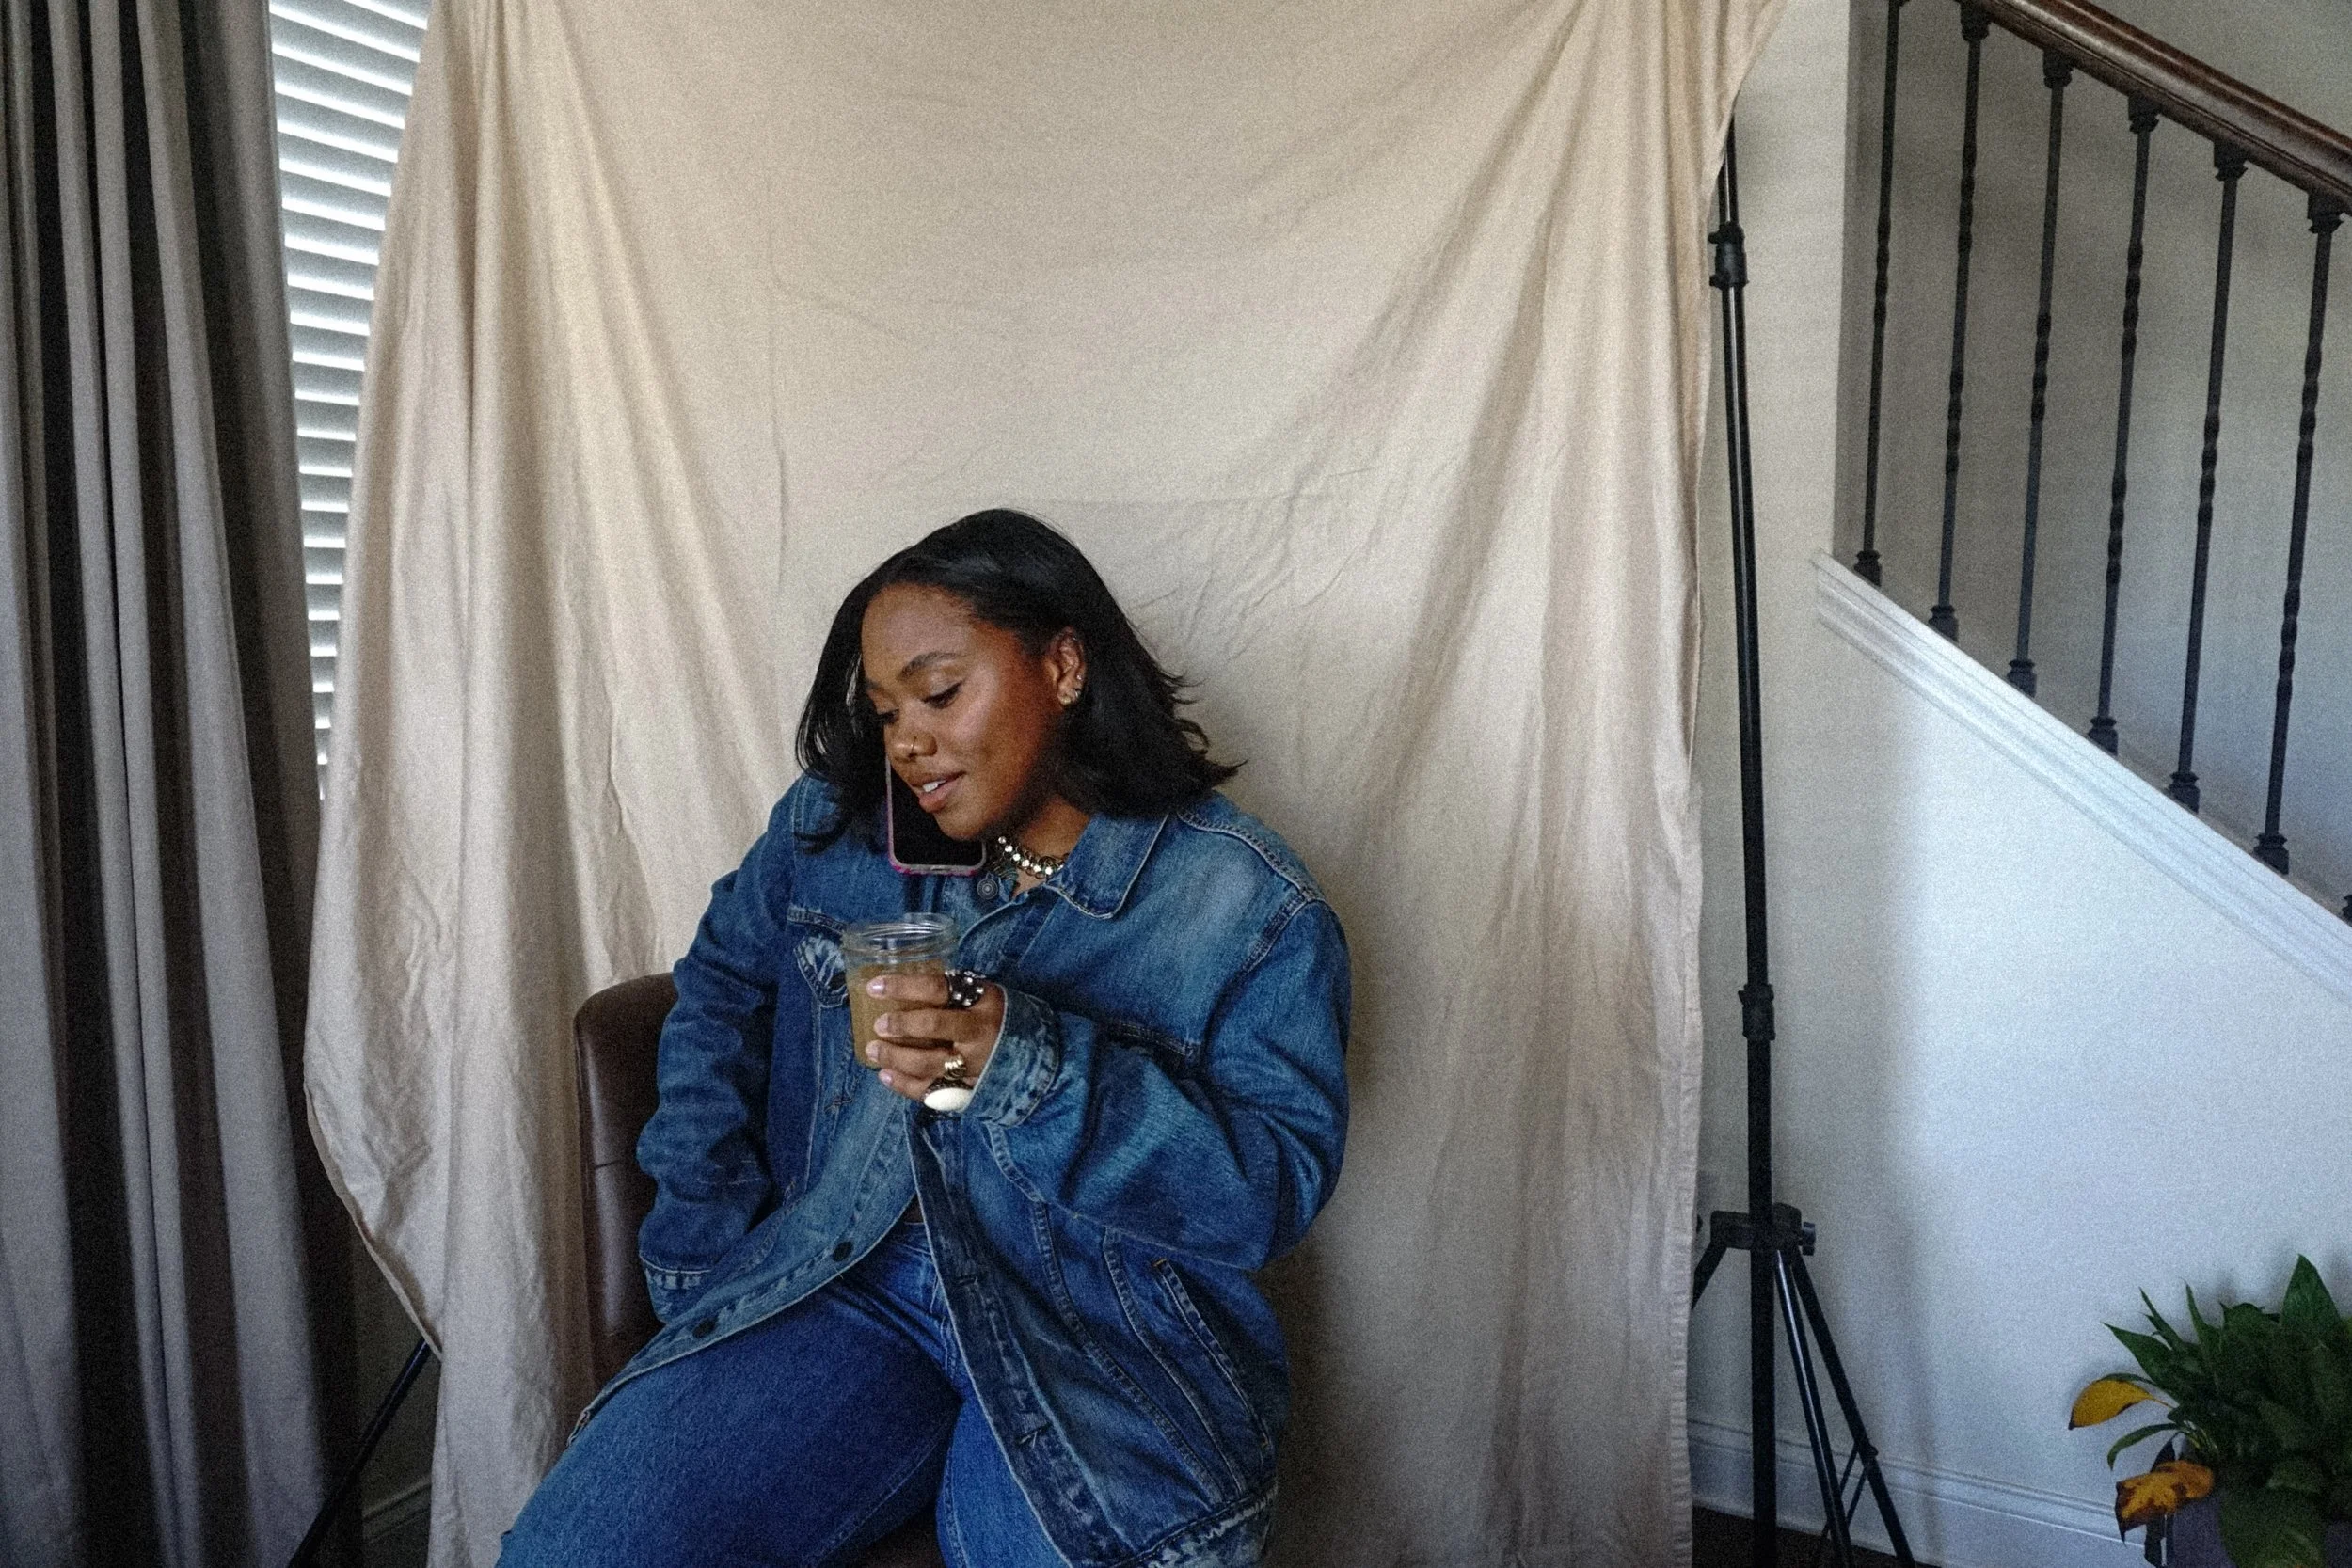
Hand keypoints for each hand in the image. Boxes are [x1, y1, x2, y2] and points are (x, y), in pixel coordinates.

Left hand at [863, 971, 1004, 1102]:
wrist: (1039, 1057)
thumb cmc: (1002, 1018)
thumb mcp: (987, 996)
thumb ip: (955, 993)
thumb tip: (907, 988)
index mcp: (983, 1001)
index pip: (937, 988)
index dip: (902, 986)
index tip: (875, 985)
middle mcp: (979, 1033)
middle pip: (933, 1026)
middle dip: (900, 1025)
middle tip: (879, 1025)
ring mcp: (974, 1065)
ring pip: (928, 1063)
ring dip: (895, 1057)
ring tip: (873, 1051)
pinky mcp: (969, 1089)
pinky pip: (931, 1091)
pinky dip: (904, 1085)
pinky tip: (886, 1075)